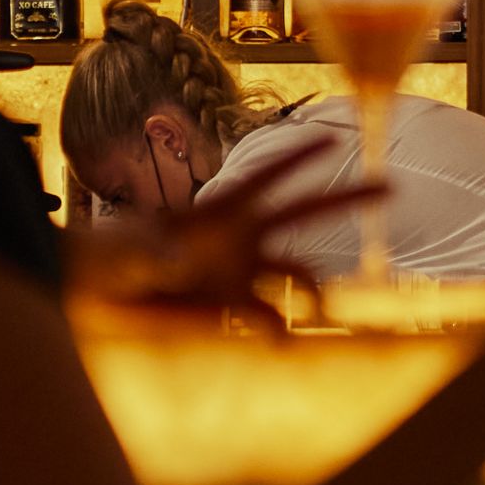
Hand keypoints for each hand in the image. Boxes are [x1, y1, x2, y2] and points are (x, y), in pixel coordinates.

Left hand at [68, 153, 383, 327]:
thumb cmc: (105, 257)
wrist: (91, 292)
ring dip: (314, 288)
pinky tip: (279, 345)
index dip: (301, 157)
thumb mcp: (124, 250)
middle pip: (305, 213)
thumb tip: (180, 261)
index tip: (337, 138)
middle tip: (392, 187)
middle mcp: (240, 236)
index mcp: (219, 210)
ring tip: (322, 309)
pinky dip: (277, 331)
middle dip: (347, 199)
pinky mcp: (231, 304)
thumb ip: (151, 253)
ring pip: (297, 272)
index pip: (266, 176)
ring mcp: (240, 270)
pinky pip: (268, 317)